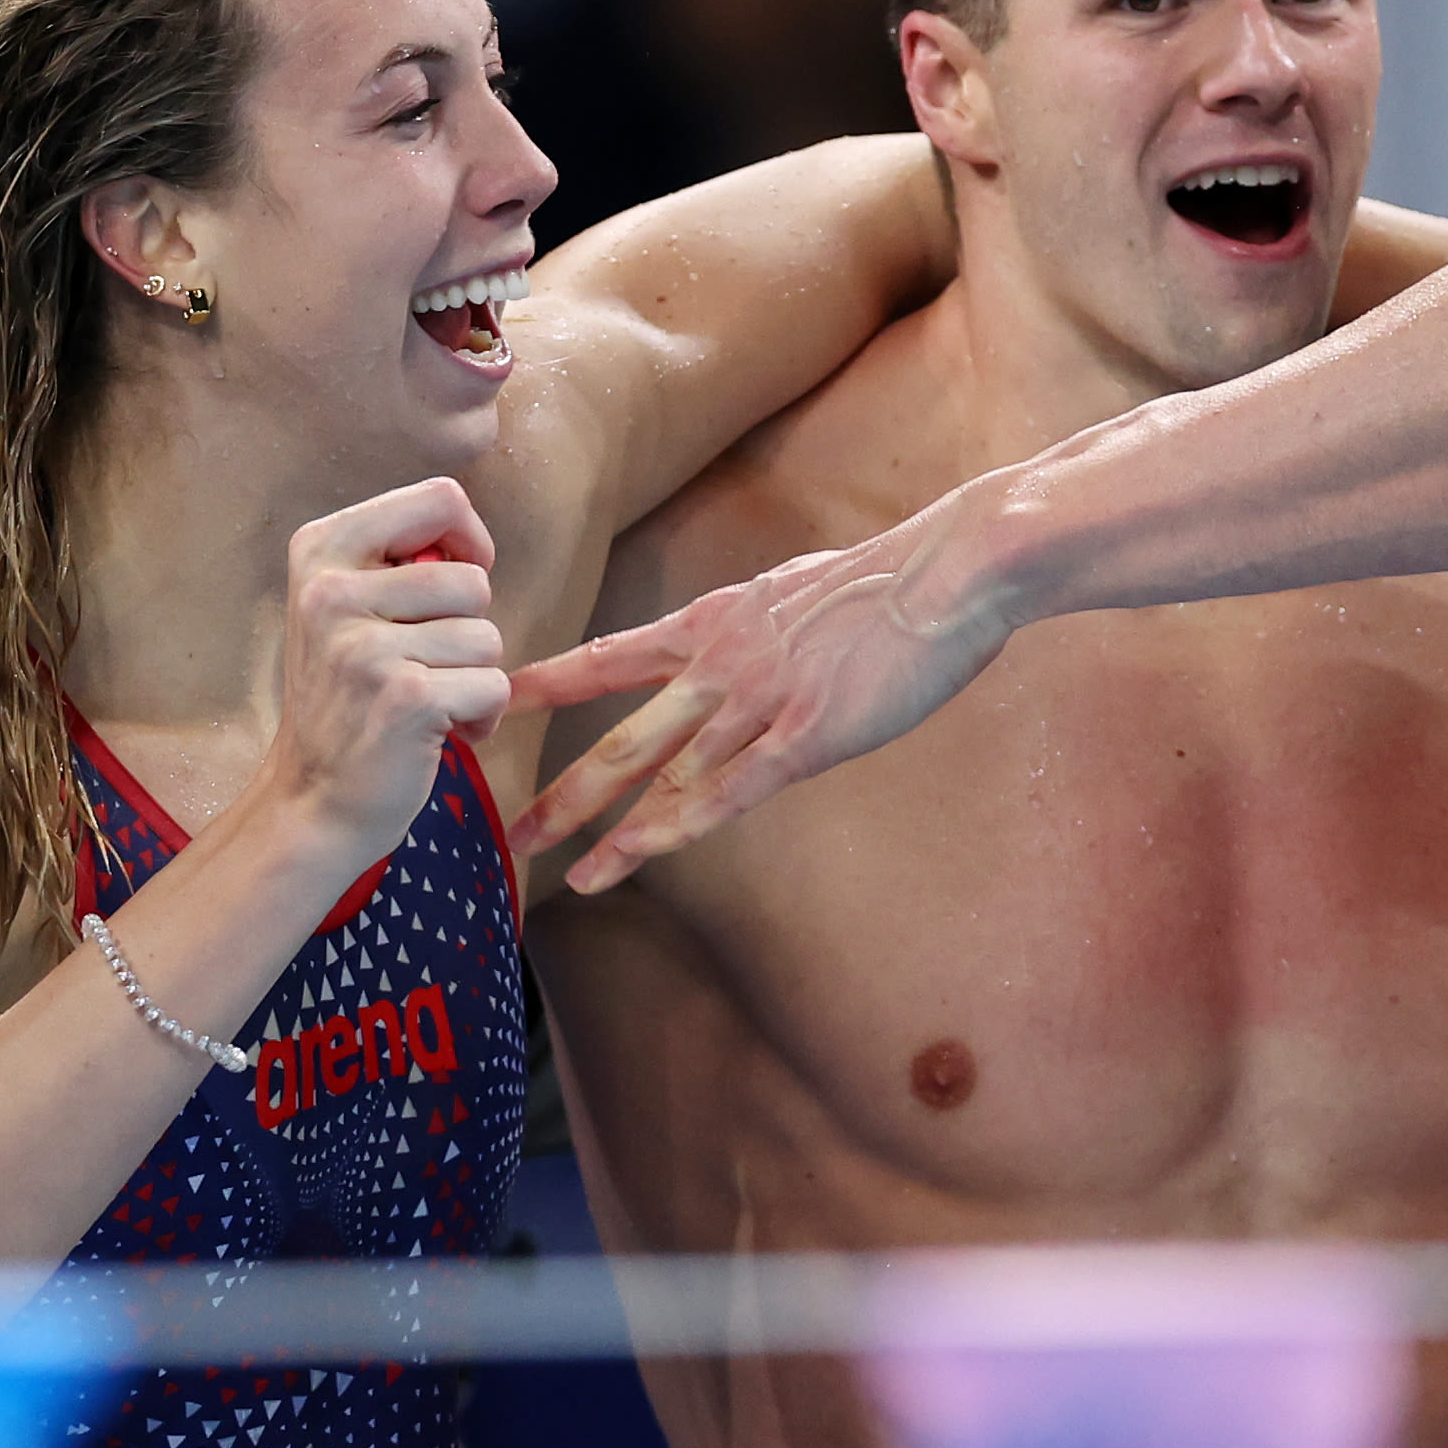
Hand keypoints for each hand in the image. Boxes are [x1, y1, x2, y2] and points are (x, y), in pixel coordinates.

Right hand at [269, 481, 508, 860]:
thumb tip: (471, 548)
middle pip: (473, 579)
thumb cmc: (347, 700)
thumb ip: (400, 564)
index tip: (454, 588)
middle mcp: (332, 590)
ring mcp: (364, 646)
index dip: (470, 541)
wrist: (311, 801)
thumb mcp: (347, 610)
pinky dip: (481, 717)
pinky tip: (437, 732)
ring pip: (487, 636)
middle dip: (469, 630)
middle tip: (423, 666)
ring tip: (425, 702)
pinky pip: (493, 686)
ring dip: (473, 678)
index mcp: (320, 548)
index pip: (441, 497)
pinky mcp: (405, 698)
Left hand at [507, 479, 1011, 892]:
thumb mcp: (797, 589)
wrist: (949, 572)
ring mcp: (759, 702)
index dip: (548, 685)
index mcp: (713, 622)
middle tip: (511, 830)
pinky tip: (640, 856)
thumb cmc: (890, 579)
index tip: (498, 702)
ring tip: (569, 875)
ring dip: (614, 832)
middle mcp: (719, 664)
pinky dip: (677, 828)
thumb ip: (758, 626)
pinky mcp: (806, 737)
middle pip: (621, 737)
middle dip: (563, 791)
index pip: (609, 657)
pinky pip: (728, 792)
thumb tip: (751, 643)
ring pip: (666, 777)